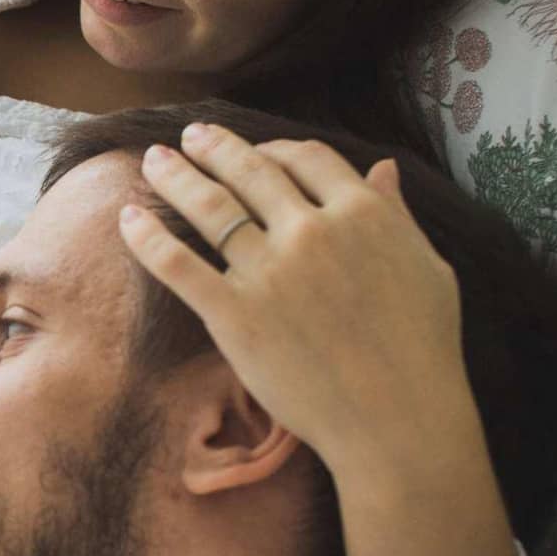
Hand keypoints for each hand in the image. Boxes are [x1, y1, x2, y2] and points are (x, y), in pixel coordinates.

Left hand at [118, 123, 471, 472]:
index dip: (274, 148)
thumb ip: (396, 215)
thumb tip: (381, 169)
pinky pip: (179, 264)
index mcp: (362, 213)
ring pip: (210, 207)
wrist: (397, 418)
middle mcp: (311, 231)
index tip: (254, 150)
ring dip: (175, 177)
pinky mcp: (233, 314)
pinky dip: (148, 237)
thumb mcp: (427, 267)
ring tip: (154, 161)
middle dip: (214, 148)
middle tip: (189, 136)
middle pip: (251, 172)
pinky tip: (129, 218)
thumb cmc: (422, 349)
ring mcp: (269, 271)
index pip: (306, 158)